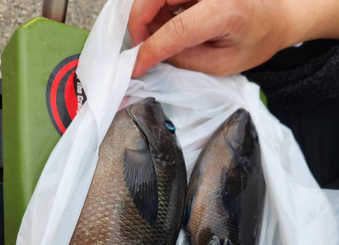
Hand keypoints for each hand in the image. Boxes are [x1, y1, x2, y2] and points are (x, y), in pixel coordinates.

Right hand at [129, 0, 338, 76]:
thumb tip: (157, 56)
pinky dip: (158, 8)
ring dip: (147, 15)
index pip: (176, 28)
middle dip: (138, 23)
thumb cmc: (258, 39)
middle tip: (140, 47)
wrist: (281, 11)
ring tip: (158, 37)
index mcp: (225, 9)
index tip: (134, 66)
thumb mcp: (224, 64)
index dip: (150, 49)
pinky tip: (167, 23)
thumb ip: (188, 60)